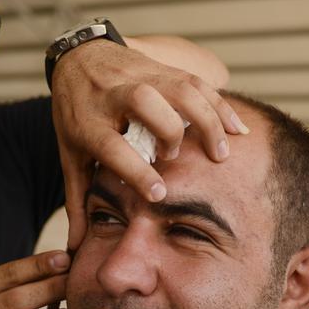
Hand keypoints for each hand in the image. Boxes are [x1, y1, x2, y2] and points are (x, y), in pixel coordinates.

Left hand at [51, 38, 246, 249]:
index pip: (112, 145)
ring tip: (222, 152)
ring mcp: (138, 76)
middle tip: (178, 157)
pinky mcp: (161, 67)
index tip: (160, 195)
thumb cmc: (77, 116)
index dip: (136, 170)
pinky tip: (237, 128)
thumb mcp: (71, 155)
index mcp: (88, 123)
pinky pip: (195, 79)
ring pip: (177, 87)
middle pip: (143, 102)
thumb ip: (77, 200)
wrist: (78, 59)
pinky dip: (220, 103)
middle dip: (168, 131)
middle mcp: (113, 95)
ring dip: (205, 118)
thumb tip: (76, 248)